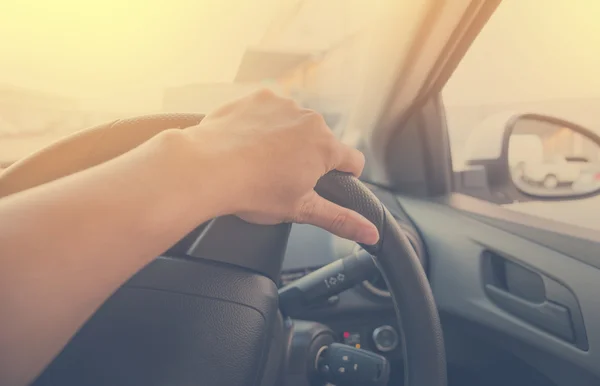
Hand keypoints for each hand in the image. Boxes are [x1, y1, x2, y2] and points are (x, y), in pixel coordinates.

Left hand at [185, 89, 378, 244]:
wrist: (207, 167)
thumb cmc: (253, 190)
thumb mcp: (301, 210)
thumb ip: (341, 220)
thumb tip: (371, 234)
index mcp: (325, 147)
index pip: (352, 160)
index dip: (343, 175)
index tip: (326, 183)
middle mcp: (309, 119)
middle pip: (320, 141)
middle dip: (308, 157)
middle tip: (282, 177)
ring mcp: (283, 104)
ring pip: (295, 124)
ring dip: (286, 138)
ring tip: (261, 160)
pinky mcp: (258, 97)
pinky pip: (270, 110)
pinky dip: (263, 123)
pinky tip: (248, 142)